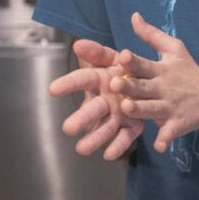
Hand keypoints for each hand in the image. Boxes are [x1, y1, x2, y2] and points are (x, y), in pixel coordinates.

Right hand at [49, 39, 143, 160]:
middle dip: (82, 118)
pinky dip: (118, 145)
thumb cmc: (124, 68)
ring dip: (95, 138)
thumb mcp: (111, 57)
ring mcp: (118, 114)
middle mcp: (106, 100)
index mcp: (99, 80)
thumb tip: (78, 44)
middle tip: (67, 128)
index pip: (82, 79)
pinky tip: (110, 155)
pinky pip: (126, 136)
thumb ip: (96, 52)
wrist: (146, 81)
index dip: (69, 83)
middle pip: (93, 108)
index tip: (53, 89)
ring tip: (81, 150)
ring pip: (106, 126)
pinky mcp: (132, 125)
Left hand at [109, 12, 198, 152]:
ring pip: (152, 109)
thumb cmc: (189, 70)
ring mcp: (171, 107)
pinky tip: (160, 146)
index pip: (144, 63)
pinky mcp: (178, 123)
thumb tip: (133, 16)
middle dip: (130, 86)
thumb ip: (151, 34)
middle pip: (144, 87)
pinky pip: (171, 132)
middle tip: (115, 84)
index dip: (133, 61)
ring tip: (127, 109)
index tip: (122, 56)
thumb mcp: (174, 49)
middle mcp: (164, 88)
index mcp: (161, 69)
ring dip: (141, 110)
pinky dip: (166, 139)